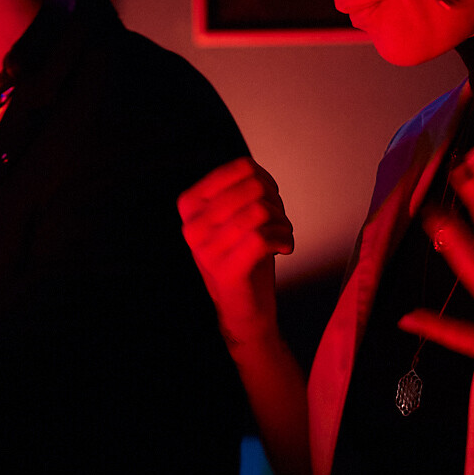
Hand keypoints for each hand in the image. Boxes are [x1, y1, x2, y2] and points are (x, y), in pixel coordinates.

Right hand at [179, 157, 294, 342]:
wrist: (243, 307)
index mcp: (190, 205)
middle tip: (278, 221)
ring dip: (282, 223)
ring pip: (260, 212)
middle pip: (254, 188)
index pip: (241, 167)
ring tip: (281, 235)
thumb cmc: (241, 257)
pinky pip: (262, 237)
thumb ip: (239, 189)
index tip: (269, 199)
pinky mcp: (226, 270)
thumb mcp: (231, 217)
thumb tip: (255, 172)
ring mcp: (207, 250)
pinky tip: (284, 248)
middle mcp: (192, 226)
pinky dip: (283, 239)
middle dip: (276, 203)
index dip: (266, 179)